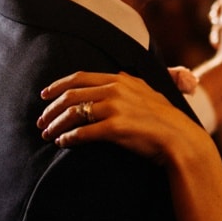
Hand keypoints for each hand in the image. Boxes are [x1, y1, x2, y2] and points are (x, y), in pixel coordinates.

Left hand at [37, 71, 204, 160]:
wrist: (181, 139)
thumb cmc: (165, 120)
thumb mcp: (148, 93)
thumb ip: (130, 85)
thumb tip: (117, 77)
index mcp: (121, 80)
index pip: (80, 77)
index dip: (58, 85)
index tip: (44, 95)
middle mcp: (116, 90)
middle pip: (71, 95)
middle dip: (51, 108)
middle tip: (41, 120)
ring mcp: (116, 108)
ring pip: (74, 113)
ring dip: (56, 124)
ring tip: (47, 134)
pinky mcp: (115, 128)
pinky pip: (83, 132)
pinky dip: (68, 137)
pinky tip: (62, 142)